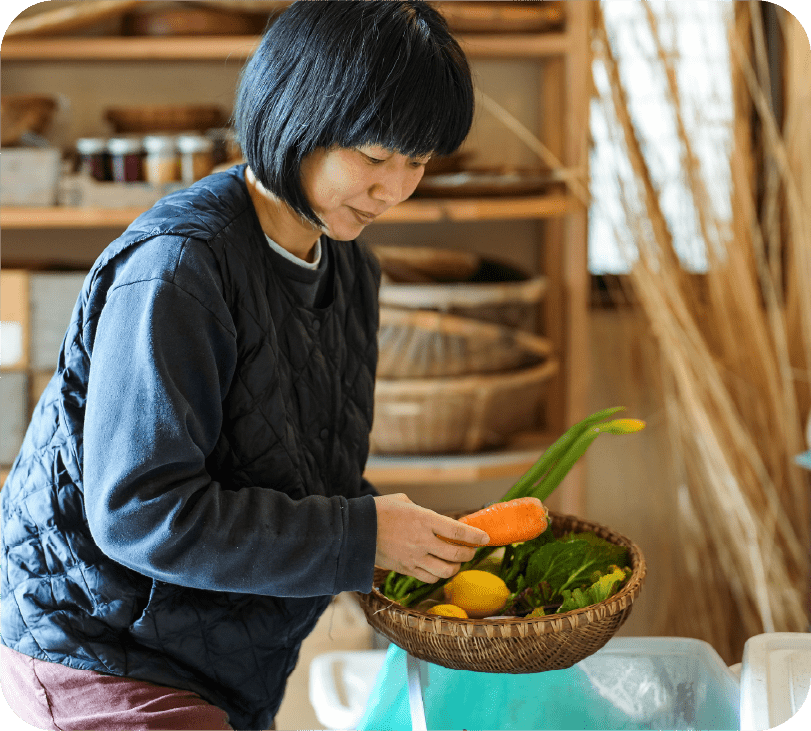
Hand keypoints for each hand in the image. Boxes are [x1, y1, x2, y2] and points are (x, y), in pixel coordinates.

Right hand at [373, 493, 489, 583]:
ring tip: (456, 562)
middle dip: (469, 554)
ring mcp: (414, 558)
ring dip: (455, 567)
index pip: (458, 532)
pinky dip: (438, 575)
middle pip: (456, 554)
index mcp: (424, 520)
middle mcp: (422, 541)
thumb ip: (423, 512)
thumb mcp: (404, 502)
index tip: (485, 538)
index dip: (475, 537)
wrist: (356, 530)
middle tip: (471, 550)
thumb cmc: (379, 511)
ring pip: (446, 571)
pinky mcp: (406, 570)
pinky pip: (429, 578)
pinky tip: (438, 568)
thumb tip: (433, 520)